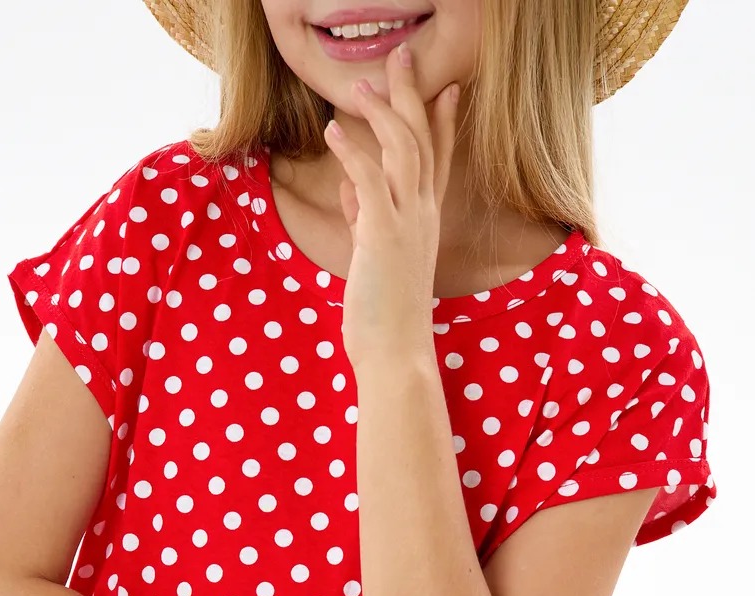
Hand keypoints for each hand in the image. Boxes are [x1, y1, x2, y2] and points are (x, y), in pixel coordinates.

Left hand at [323, 42, 460, 367]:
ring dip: (381, 113)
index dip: (441, 122)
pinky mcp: (383, 236)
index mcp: (425, 221)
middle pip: (423, 141)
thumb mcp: (374, 259)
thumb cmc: (384, 315)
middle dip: (411, 97)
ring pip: (402, 151)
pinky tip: (333, 131)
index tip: (444, 89)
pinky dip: (352, 152)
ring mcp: (407, 224)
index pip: (438, 161)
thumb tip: (350, 193)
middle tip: (400, 58)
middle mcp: (424, 216)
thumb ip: (365, 221)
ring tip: (361, 84)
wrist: (396, 354)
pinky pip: (369, 181)